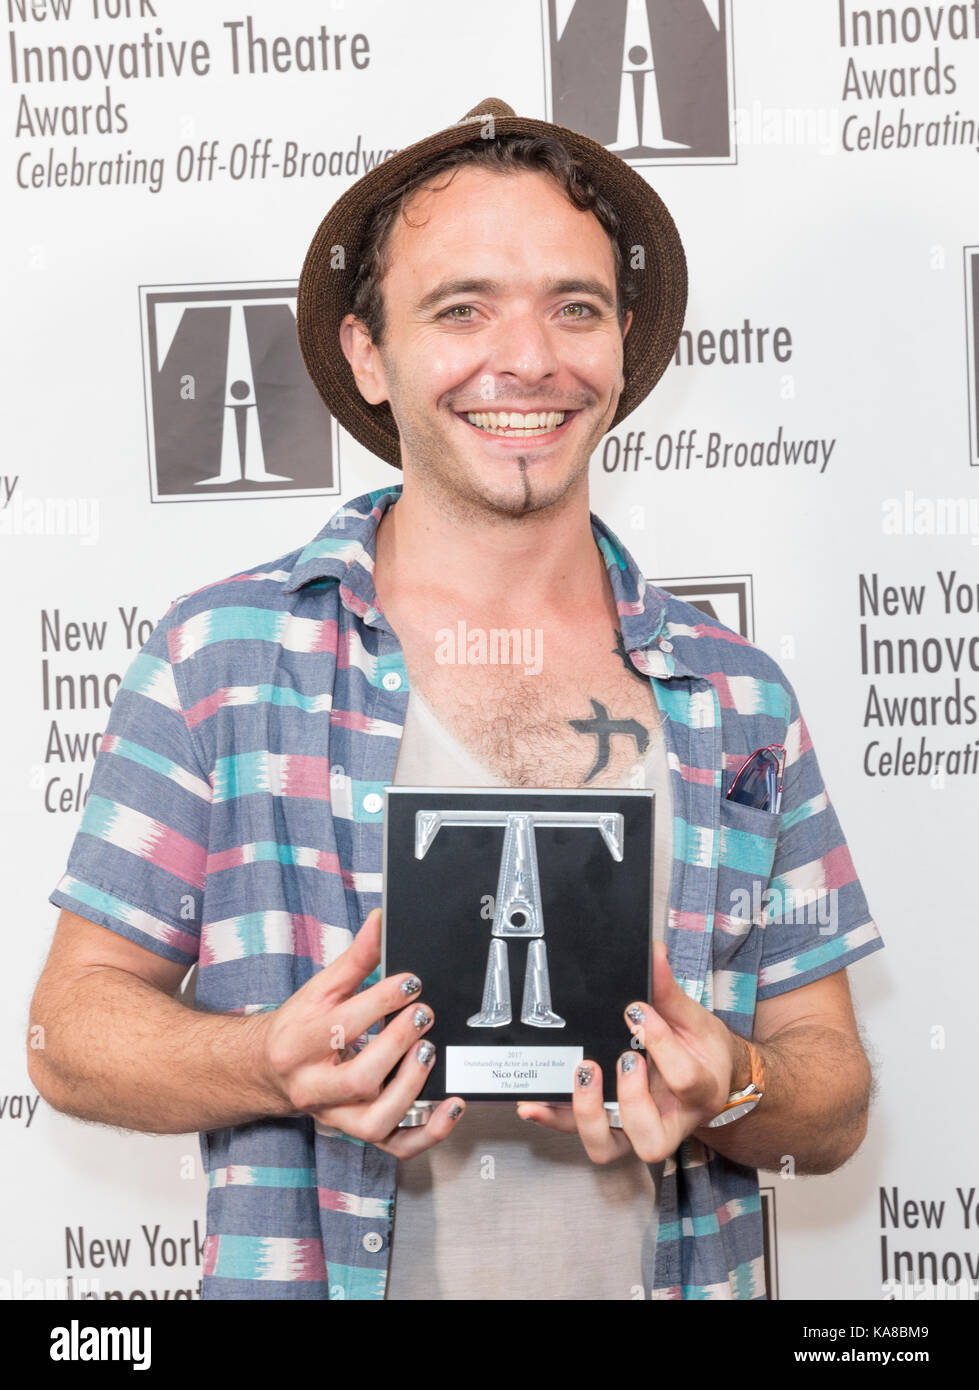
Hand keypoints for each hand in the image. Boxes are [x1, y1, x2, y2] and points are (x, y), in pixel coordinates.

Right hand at [257, 908, 464, 1156]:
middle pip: (359, 1079)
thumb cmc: (300, 1027)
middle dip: (398, 1045)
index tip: (410, 982)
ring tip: (429, 1053)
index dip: (381, 1001)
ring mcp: (336, 1117)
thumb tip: (381, 921)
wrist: (270, 1071)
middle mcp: (313, 1087)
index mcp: (298, 1044)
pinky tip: (452, 1106)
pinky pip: (395, 1146)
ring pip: (376, 1121)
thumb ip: (354, 959)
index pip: (341, 1025)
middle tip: (424, 1015)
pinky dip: (429, 1133)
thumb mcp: (319, 989)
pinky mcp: (357, 1132)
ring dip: (412, 1088)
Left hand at [516, 940, 745, 1163]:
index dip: (660, 1045)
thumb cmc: (699, 1051)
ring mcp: (635, 1131)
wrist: (705, 1077)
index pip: (685, 1079)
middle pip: (650, 1140)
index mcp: (700, 1092)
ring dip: (587, 1113)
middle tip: (620, 1057)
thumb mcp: (693, 1019)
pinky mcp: (610, 1129)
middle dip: (629, 1097)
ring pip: (609, 1148)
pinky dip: (553, 1118)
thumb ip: (669, 991)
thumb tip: (652, 952)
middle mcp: (669, 1122)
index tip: (638, 1011)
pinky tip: (533, 1102)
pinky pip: (578, 1133)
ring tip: (582, 1072)